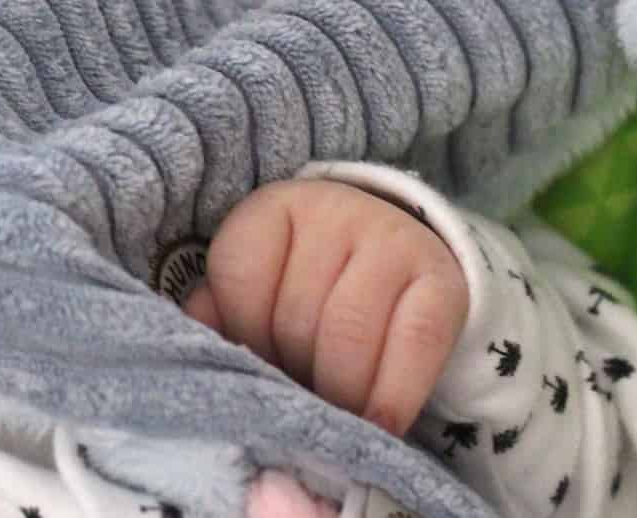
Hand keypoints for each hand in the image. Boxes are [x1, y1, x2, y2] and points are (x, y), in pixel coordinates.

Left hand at [182, 179, 466, 435]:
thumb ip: (218, 312)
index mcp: (272, 209)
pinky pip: (412, 350)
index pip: (239, 278)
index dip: (245, 335)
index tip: (260, 362)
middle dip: (293, 374)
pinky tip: (379, 428)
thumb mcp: (258, 286)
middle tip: (300, 398)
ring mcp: (392, 241)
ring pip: (348, 338)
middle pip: (294, 316)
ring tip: (334, 415)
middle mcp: (333, 211)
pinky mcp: (442, 283)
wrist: (399, 261)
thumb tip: (194, 342)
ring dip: (338, 396)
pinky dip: (391, 400)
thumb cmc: (308, 284)